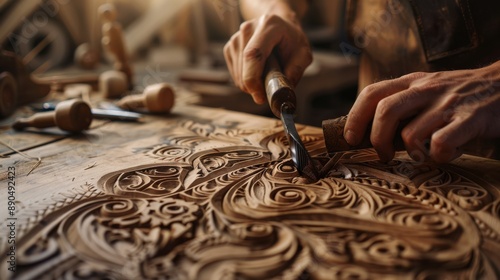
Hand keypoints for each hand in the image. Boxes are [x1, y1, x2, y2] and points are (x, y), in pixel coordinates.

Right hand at [223, 13, 311, 103]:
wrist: (280, 24)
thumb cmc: (292, 40)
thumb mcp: (303, 53)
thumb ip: (296, 71)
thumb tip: (282, 91)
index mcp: (268, 25)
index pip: (253, 55)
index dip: (253, 79)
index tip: (260, 97)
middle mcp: (248, 29)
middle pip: (243, 68)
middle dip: (255, 87)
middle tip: (271, 89)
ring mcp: (236, 38)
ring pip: (238, 75)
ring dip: (251, 85)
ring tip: (267, 75)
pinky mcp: (229, 47)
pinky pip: (234, 74)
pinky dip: (245, 80)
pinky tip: (258, 72)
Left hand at [344, 61, 499, 162]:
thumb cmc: (458, 95)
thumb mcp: (427, 91)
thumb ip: (402, 104)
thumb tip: (367, 131)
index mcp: (412, 82)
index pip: (372, 93)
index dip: (355, 117)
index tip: (351, 139)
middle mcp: (427, 89)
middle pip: (385, 112)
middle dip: (377, 139)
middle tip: (384, 155)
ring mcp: (448, 103)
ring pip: (411, 133)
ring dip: (412, 153)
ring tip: (423, 154)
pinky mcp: (470, 119)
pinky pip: (441, 144)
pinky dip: (439, 157)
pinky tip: (446, 154)